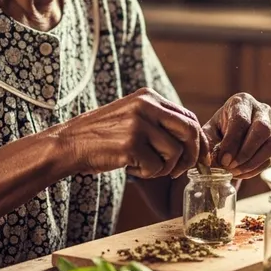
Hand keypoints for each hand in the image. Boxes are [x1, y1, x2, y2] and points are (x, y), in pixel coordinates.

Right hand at [64, 88, 208, 178]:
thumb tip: (195, 141)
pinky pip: (156, 167)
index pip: (188, 118)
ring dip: (163, 168)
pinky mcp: (130, 144)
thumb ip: (159, 121)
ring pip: (174, 153)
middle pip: (189, 132)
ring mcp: (138, 124)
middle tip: (180, 171)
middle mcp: (145, 106)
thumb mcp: (132, 115)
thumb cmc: (102, 135)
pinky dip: (146, 173)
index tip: (201, 158)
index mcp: (148, 97)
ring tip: (144, 166)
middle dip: (191, 156)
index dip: (199, 141)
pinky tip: (130, 167)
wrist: (69, 143)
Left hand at [202, 93, 270, 178]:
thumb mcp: (209, 133)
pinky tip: (242, 173)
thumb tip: (215, 161)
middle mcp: (261, 109)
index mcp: (241, 101)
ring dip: (253, 162)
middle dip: (246, 152)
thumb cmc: (218, 131)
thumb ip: (209, 145)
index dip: (233, 142)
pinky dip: (258, 168)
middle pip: (262, 129)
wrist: (230, 133)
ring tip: (235, 172)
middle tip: (230, 167)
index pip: (241, 120)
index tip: (224, 160)